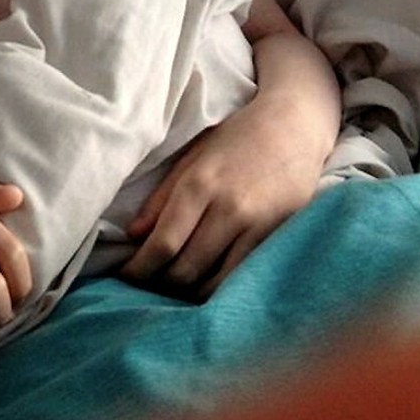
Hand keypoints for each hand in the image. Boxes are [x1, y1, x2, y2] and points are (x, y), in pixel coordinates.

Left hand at [121, 86, 329, 298]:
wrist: (294, 127)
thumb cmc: (236, 138)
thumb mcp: (192, 157)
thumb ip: (162, 197)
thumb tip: (133, 235)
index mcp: (199, 184)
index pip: (163, 243)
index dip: (140, 268)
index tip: (125, 275)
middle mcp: (227, 208)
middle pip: (185, 268)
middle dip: (158, 282)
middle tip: (146, 281)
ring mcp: (255, 226)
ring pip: (213, 281)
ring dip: (187, 292)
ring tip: (172, 285)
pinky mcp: (276, 237)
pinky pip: (241, 277)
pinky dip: (218, 287)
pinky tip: (204, 281)